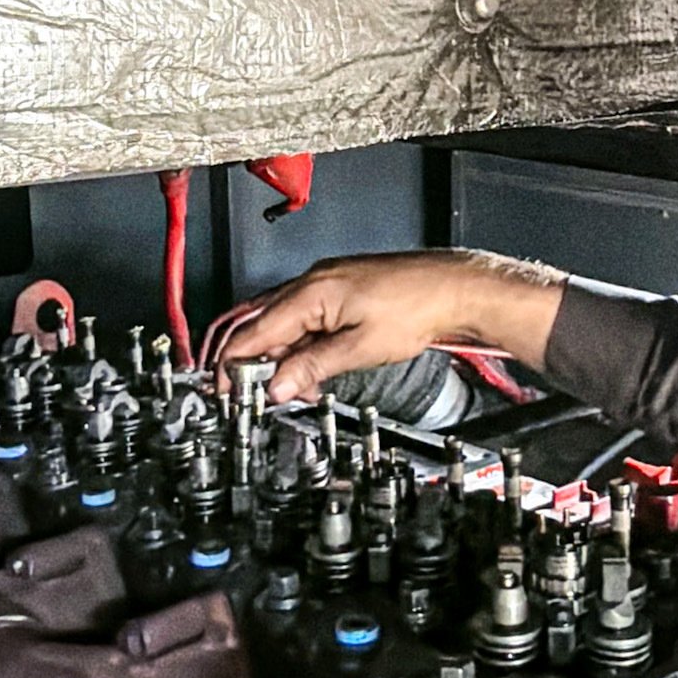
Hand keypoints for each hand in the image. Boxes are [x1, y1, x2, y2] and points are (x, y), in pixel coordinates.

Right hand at [202, 249, 564, 402]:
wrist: (453, 288)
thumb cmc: (417, 307)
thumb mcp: (360, 348)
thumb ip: (313, 367)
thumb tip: (279, 386)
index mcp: (310, 293)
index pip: (253, 331)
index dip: (233, 364)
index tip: (224, 390)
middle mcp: (311, 283)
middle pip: (260, 325)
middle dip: (251, 362)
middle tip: (250, 394)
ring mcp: (324, 284)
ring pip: (281, 323)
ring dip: (279, 357)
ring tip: (293, 388)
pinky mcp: (338, 290)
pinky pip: (302, 318)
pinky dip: (299, 345)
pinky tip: (311, 367)